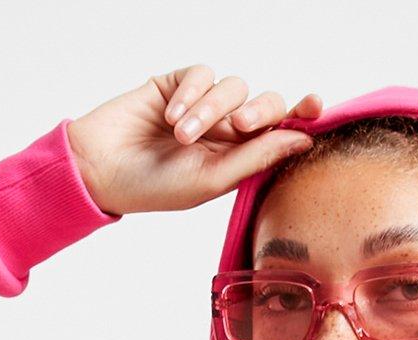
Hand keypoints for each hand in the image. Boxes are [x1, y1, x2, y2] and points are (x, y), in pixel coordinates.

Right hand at [66, 67, 322, 217]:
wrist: (103, 169)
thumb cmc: (155, 187)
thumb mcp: (210, 180)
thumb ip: (256, 158)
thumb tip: (302, 140)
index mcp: (239, 159)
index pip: (280, 132)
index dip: (301, 116)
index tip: (314, 105)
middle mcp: (226, 131)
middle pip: (265, 102)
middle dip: (258, 111)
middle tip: (240, 126)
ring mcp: (204, 105)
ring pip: (233, 87)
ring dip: (210, 108)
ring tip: (181, 135)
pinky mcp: (180, 84)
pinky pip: (202, 73)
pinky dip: (190, 93)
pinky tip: (171, 116)